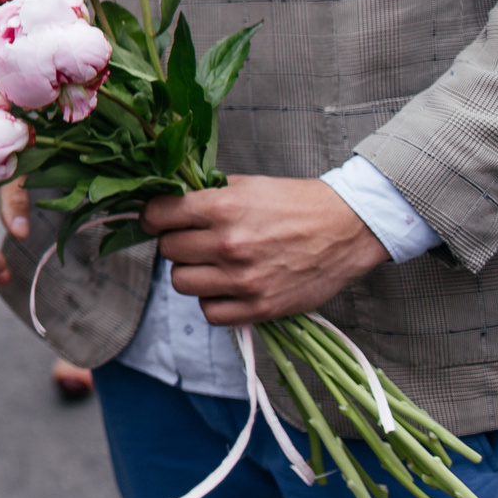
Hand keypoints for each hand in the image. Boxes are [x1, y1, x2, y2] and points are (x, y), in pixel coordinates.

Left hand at [144, 176, 389, 324]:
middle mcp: (228, 245)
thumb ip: (204, 195)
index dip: (153, 216)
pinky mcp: (259, 307)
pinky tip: (226, 285)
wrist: (344, 229)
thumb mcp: (245, 185)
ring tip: (211, 263)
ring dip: (192, 272)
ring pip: (181, 282)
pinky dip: (213, 300)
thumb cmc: (294, 203)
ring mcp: (243, 279)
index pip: (158, 216)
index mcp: (222, 208)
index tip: (158, 218)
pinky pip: (209, 312)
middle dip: (177, 242)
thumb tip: (165, 202)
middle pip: (167, 250)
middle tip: (195, 238)